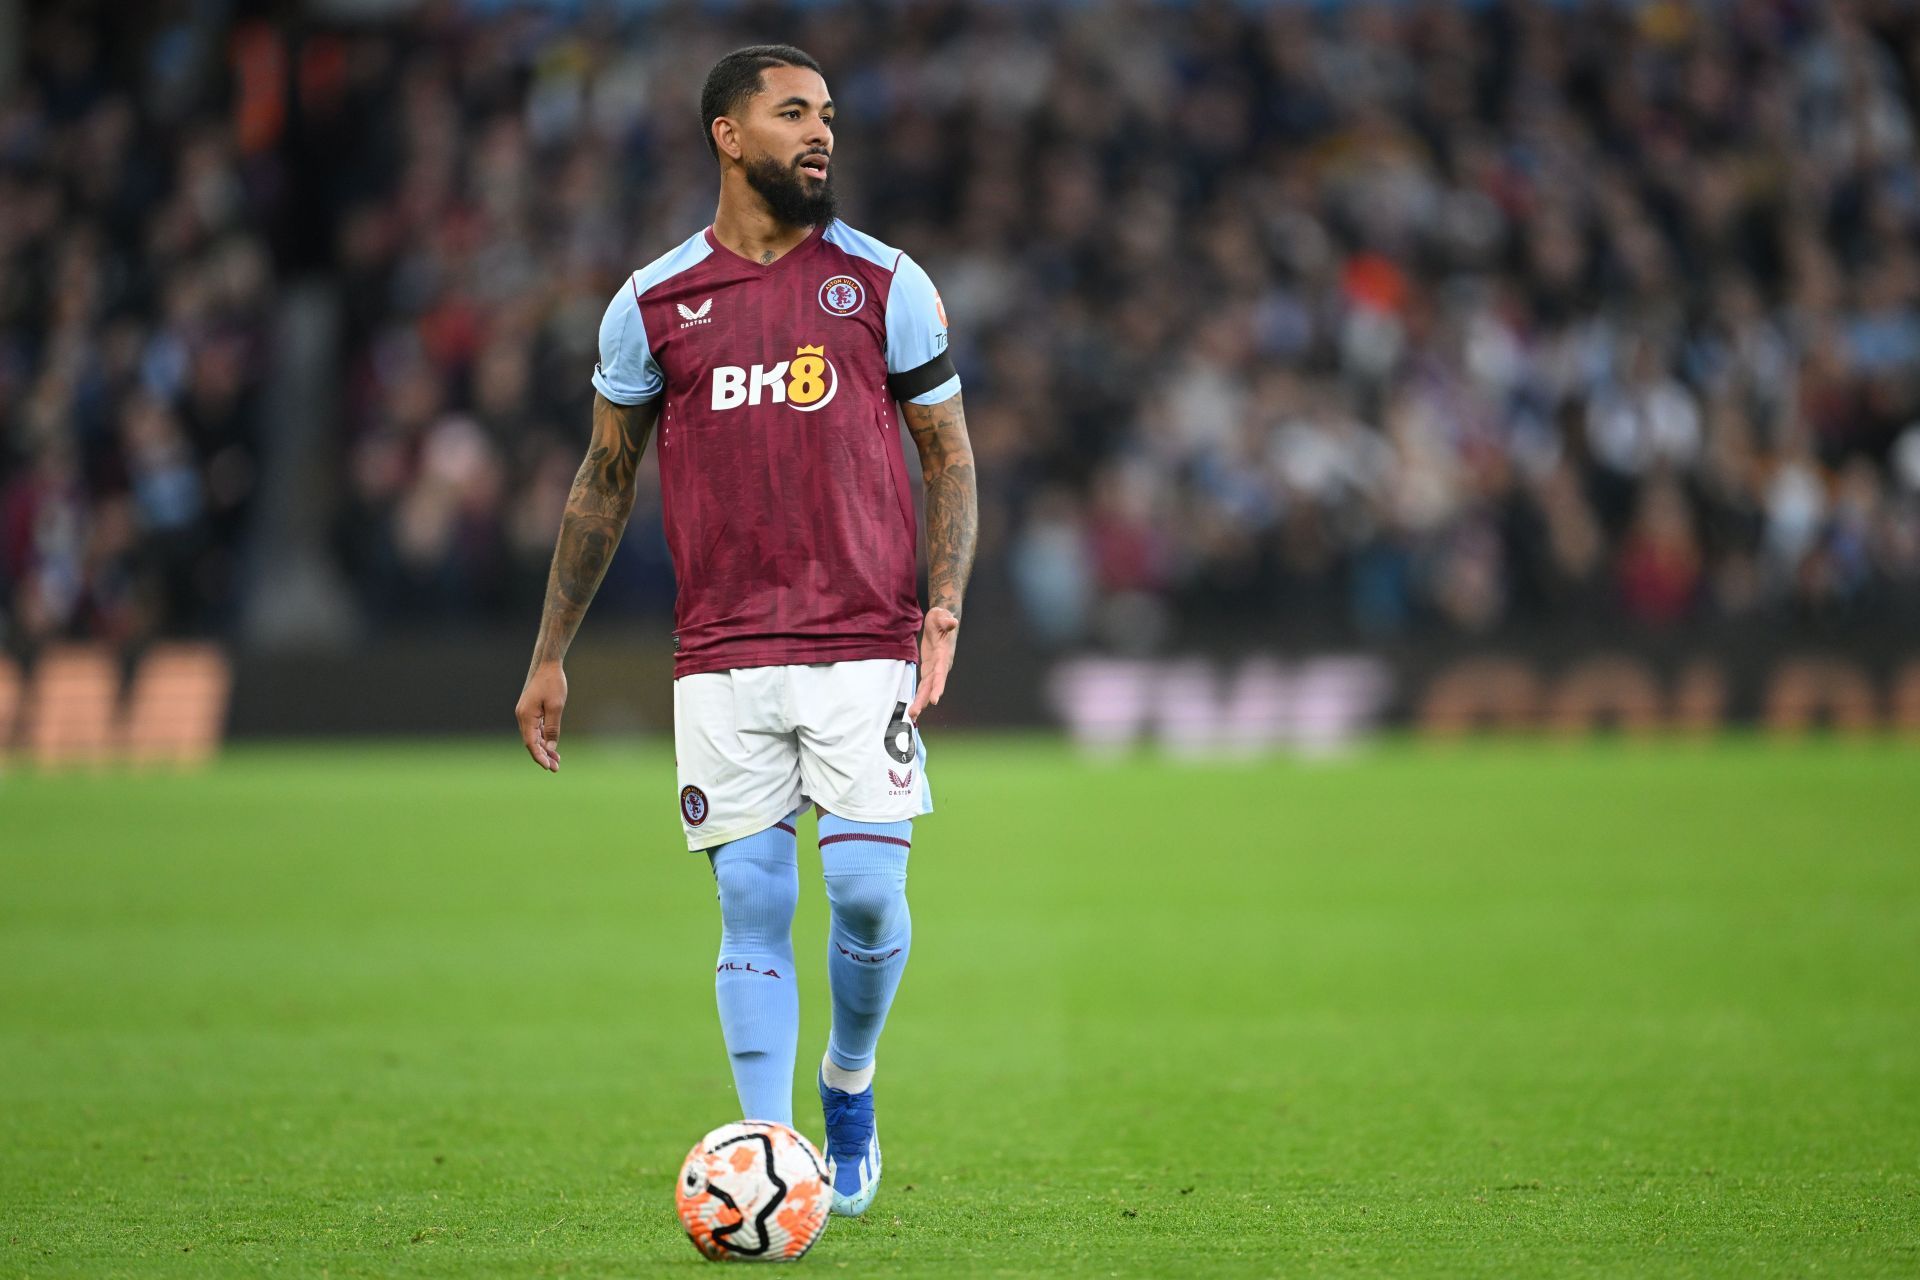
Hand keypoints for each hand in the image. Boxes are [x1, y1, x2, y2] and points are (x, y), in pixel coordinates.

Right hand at [516, 662, 567, 771]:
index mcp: (525, 716)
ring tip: (556, 761)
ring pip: (534, 737)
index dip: (539, 756)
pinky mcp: (531, 711)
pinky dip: (544, 738)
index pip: (530, 743)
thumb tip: (550, 746)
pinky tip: (552, 747)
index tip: (548, 767)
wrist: (548, 664)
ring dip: (544, 748)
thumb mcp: (556, 707)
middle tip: (555, 768)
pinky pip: (536, 729)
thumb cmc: (553, 683)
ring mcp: (526, 714)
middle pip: (531, 742)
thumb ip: (552, 728)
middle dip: (543, 756)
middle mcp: (522, 716)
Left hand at [907, 606, 958, 721]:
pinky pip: (923, 685)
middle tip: (914, 714)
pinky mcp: (928, 669)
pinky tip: (914, 707)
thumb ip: (946, 621)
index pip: (941, 673)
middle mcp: (940, 666)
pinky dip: (919, 696)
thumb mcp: (941, 616)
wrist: (942, 620)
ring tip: (912, 716)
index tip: (934, 699)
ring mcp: (934, 669)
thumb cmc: (941, 618)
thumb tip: (953, 622)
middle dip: (924, 700)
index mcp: (943, 656)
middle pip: (932, 686)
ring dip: (920, 702)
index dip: (938, 686)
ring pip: (927, 689)